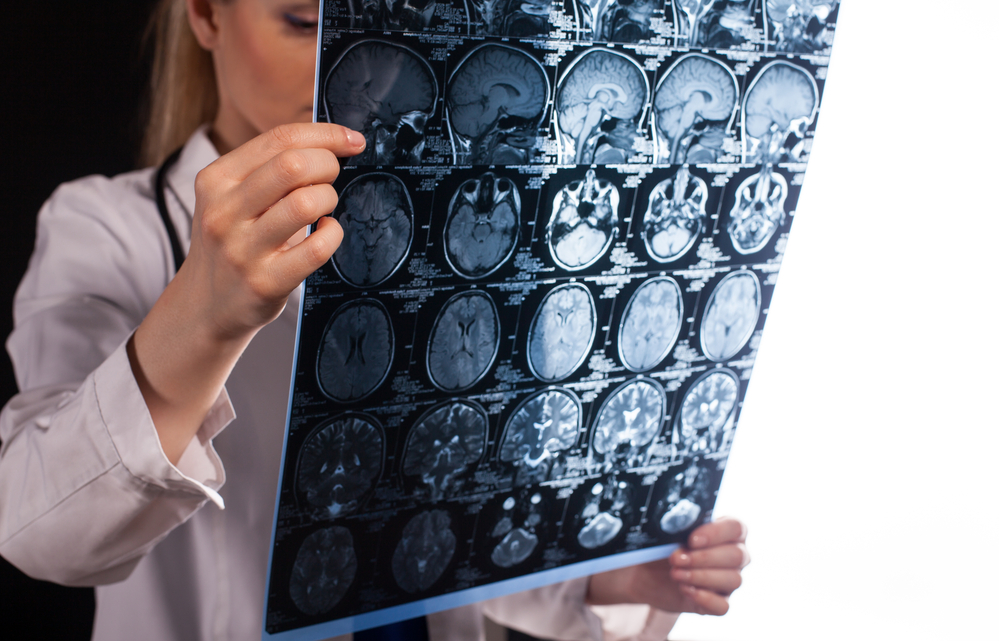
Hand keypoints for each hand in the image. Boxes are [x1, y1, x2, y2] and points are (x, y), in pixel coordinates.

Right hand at [130, 123, 364, 462]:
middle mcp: (224, 212)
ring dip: (329, 198)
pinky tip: (326, 233)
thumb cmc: (233, 241)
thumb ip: (268, 167)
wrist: (207, 305)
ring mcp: (243, 250)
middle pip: (293, 165)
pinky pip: (318, 248)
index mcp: (215, 180)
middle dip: (328, 164)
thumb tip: (333, 140)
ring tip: (325, 206)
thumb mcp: (232, 197)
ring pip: (306, 203)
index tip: (352, 140)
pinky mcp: (266, 282)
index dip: (324, 134)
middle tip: (333, 177)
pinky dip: (333, 234)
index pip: (279, 140)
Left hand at [587, 517, 749, 615]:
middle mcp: (735, 555)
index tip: (692, 539)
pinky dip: (704, 599)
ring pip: (733, 580)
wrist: (646, 572)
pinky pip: (723, 606)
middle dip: (704, 557)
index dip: (716, 533)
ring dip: (701, 576)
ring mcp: (729, 580)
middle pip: (737, 555)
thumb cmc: (663, 546)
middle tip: (677, 559)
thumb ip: (679, 529)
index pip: (736, 527)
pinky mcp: (718, 602)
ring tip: (675, 573)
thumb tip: (680, 532)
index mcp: (726, 531)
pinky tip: (685, 590)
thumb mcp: (667, 534)